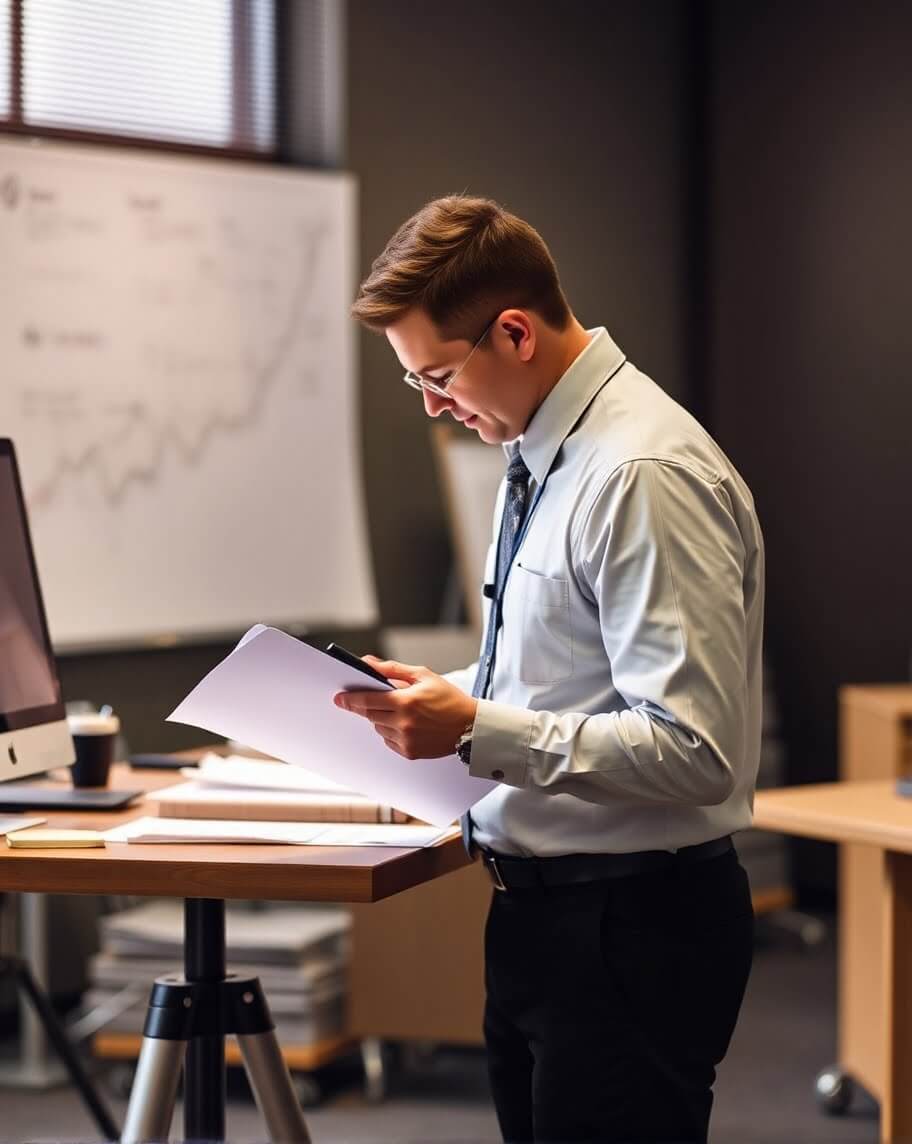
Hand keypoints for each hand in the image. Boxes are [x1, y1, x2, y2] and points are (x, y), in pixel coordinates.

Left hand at [333, 656, 476, 759]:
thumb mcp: (423, 676)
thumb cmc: (449, 698)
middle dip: (367, 707)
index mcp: (405, 702)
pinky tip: (408, 725)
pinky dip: (391, 732)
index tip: (339, 698)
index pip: (367, 700)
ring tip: (402, 712)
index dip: (350, 699)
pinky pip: (388, 741)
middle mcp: (403, 723)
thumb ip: (392, 669)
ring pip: (379, 728)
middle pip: (369, 715)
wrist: (470, 726)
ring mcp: (406, 740)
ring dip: (382, 719)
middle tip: (372, 701)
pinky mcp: (409, 752)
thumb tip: (368, 663)